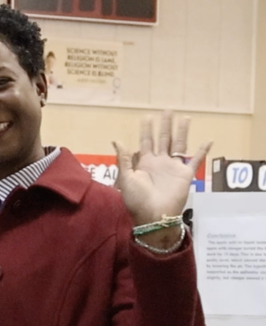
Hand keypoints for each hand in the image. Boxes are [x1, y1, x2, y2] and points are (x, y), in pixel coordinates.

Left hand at [113, 111, 211, 227]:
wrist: (153, 215)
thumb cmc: (137, 199)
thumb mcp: (126, 178)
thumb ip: (124, 159)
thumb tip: (117, 140)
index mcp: (144, 163)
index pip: (146, 141)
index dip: (146, 130)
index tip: (147, 117)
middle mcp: (159, 162)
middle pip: (163, 139)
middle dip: (165, 125)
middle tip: (167, 110)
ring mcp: (173, 168)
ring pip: (179, 144)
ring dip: (182, 131)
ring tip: (185, 117)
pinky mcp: (185, 175)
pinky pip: (196, 160)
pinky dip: (202, 151)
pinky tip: (208, 141)